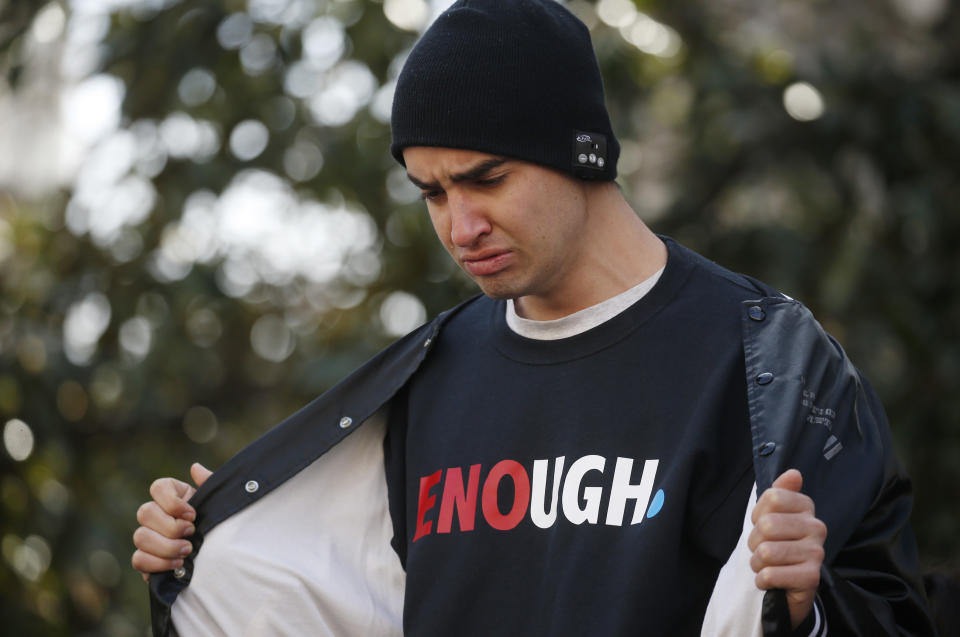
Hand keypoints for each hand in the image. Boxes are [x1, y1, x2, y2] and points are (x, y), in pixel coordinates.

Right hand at [131, 463, 211, 581]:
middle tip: (191, 534)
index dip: (172, 502)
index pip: (157, 487)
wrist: (218, 554)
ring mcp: (147, 536)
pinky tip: (177, 566)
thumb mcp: (219, 503)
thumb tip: (195, 468)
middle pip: (145, 512)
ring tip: (187, 552)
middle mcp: (155, 514)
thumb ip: (210, 484)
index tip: (193, 514)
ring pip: (140, 537)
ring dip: (166, 547)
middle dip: (170, 527)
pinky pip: (138, 560)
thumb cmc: (218, 523)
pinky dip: (158, 564)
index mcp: (173, 495)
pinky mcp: (146, 559)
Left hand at [748, 469, 826, 628]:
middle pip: (767, 525)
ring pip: (766, 552)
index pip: (772, 497)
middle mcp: (816, 527)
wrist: (794, 584)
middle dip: (754, 541)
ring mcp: (817, 553)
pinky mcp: (812, 577)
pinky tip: (770, 580)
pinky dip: (762, 579)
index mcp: (806, 507)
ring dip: (757, 563)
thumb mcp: (775, 514)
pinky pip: (770, 575)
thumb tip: (794, 473)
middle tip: (763, 549)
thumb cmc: (780, 543)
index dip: (758, 513)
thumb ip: (781, 491)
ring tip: (767, 565)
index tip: (764, 524)